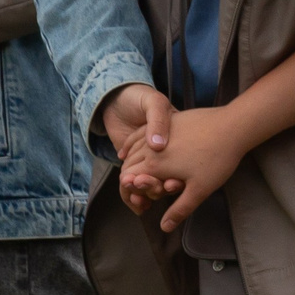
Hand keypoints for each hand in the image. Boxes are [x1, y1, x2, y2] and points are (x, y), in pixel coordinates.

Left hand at [98, 83, 172, 199]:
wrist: (117, 98)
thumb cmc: (140, 97)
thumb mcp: (154, 103)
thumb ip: (157, 121)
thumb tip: (157, 145)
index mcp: (174, 141)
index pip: (178, 165)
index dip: (175, 176)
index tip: (170, 184)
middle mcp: (164, 155)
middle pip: (165, 178)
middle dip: (158, 187)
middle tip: (152, 190)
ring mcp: (149, 161)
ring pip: (151, 183)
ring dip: (146, 192)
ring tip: (137, 196)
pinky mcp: (134, 165)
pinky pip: (136, 183)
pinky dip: (133, 191)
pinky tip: (130, 196)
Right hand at [119, 104, 253, 231]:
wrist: (232, 127)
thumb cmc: (217, 160)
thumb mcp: (199, 190)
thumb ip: (179, 210)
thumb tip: (164, 227)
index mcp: (154, 165)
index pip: (128, 180)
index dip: (129, 192)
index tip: (138, 202)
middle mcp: (150, 147)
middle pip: (128, 165)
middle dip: (129, 179)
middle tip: (138, 191)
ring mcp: (158, 132)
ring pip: (134, 148)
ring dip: (131, 162)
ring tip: (135, 174)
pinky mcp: (167, 121)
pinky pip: (143, 133)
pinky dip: (134, 143)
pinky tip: (135, 147)